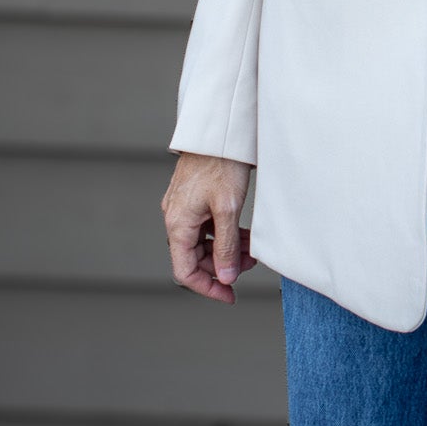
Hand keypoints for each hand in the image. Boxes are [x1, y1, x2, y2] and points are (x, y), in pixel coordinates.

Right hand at [162, 153, 256, 303]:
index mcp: (177, 224)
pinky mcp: (193, 198)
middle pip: (194, 258)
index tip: (230, 295)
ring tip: (250, 250)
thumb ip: (226, 246)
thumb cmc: (222, 163)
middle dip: (221, 266)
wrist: (220, 130)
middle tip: (249, 265)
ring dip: (225, 250)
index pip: (185, 271)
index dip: (208, 287)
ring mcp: (183, 207)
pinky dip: (223, 233)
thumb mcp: (228, 209)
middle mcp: (175, 217)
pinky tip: (243, 233)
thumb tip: (225, 277)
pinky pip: (205, 226)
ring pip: (202, 242)